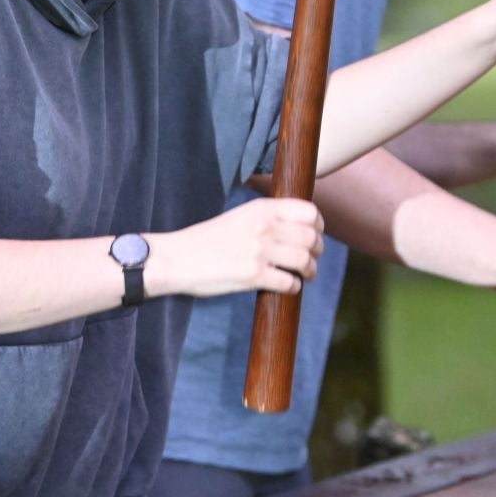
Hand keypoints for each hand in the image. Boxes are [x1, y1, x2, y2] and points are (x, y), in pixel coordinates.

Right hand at [147, 199, 324, 297]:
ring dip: (309, 271)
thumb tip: (297, 230)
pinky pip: (289, 283)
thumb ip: (267, 218)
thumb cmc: (208, 240)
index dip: (318, 226)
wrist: (177, 258)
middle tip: (312, 259)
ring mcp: (259, 250)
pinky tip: (287, 287)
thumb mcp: (239, 217)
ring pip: (304, 261)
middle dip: (317, 251)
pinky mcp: (253, 275)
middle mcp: (264, 226)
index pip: (308, 211)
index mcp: (261, 208)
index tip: (315, 236)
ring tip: (305, 275)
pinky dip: (293, 287)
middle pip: (311, 238)